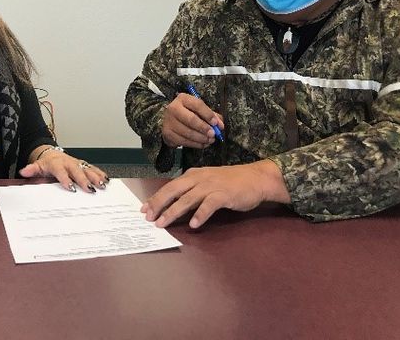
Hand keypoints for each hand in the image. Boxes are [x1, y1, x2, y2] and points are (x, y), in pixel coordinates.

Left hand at [19, 146, 109, 192]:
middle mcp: (69, 162)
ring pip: (87, 169)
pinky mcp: (83, 165)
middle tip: (90, 189)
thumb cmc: (46, 164)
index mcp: (57, 164)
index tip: (70, 188)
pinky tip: (107, 180)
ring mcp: (77, 163)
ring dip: (95, 177)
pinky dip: (100, 174)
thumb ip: (32, 170)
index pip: (61, 171)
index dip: (66, 179)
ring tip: (102, 185)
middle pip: (77, 171)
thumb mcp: (37, 166)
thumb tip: (24, 172)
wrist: (52, 154)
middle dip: (84, 180)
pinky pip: (93, 169)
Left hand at [141, 160, 289, 228]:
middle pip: (174, 190)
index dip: (156, 198)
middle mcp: (199, 178)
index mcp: (193, 175)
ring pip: (187, 198)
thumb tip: (174, 203)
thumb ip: (192, 190)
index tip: (144, 209)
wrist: (256, 178)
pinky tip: (194, 225)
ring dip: (173, 211)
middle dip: (158, 203)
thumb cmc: (231, 181)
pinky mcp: (224, 195)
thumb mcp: (208, 181)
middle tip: (148, 217)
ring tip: (163, 223)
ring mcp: (211, 186)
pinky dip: (200, 214)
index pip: (170, 186)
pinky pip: (209, 205)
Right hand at [162, 93, 223, 148]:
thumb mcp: (199, 110)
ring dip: (201, 138)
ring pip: (188, 132)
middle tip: (213, 134)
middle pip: (191, 119)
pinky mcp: (167, 133)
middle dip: (204, 128)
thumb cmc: (188, 113)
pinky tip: (202, 144)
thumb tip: (220, 125)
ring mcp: (169, 121)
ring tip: (209, 140)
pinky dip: (195, 144)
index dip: (208, 114)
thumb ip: (211, 115)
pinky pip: (184, 141)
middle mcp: (174, 108)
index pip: (197, 105)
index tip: (216, 123)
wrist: (170, 120)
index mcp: (183, 99)